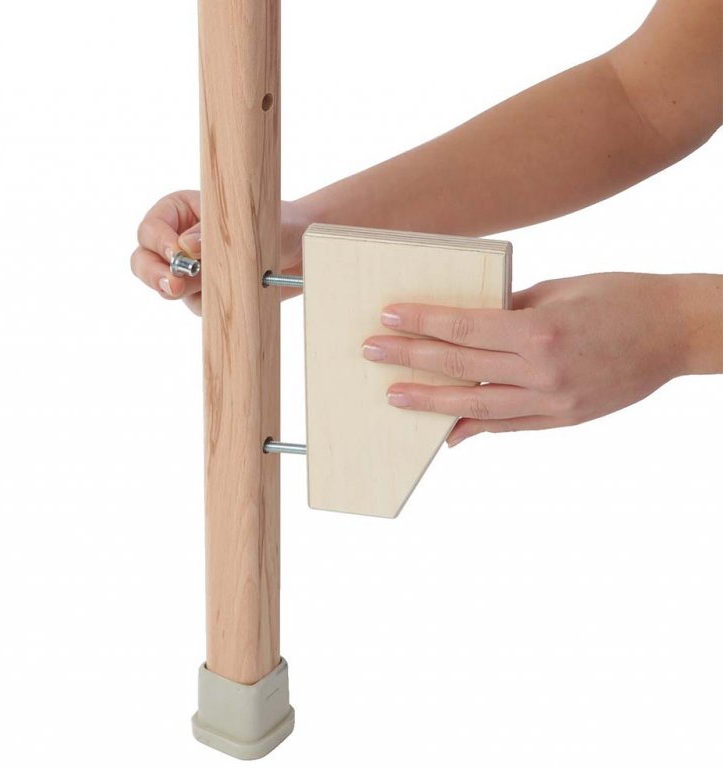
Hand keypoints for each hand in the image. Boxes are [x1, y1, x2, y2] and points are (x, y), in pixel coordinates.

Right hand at [130, 190, 309, 314]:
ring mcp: (189, 269)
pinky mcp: (204, 293)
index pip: (151, 228)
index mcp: (180, 210)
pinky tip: (233, 294)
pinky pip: (194, 306)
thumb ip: (213, 234)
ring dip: (185, 291)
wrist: (302, 249)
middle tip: (174, 286)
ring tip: (214, 286)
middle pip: (143, 260)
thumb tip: (185, 248)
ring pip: (166, 287)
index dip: (159, 243)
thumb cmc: (276, 223)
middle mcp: (178, 239)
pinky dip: (208, 305)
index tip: (176, 255)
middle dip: (155, 275)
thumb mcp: (248, 222)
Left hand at [361, 273, 700, 446]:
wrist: (679, 332)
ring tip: (394, 396)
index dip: (421, 323)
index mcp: (540, 330)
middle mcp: (542, 372)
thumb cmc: (621, 296)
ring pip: (477, 406)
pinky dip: (475, 427)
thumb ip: (510, 310)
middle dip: (410, 359)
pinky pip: (509, 426)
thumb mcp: (561, 290)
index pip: (463, 327)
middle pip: (460, 367)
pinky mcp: (565, 420)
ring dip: (430, 402)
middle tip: (371, 352)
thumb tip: (466, 323)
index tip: (388, 318)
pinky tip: (446, 430)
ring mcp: (554, 402)